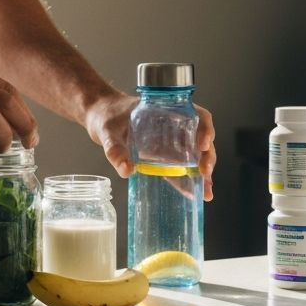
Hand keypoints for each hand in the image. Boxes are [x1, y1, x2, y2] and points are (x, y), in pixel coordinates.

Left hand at [82, 91, 216, 201]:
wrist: (97, 118)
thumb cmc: (105, 116)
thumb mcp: (107, 131)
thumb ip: (114, 149)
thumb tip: (126, 170)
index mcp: (165, 111)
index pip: (196, 114)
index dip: (205, 127)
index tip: (204, 143)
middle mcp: (172, 126)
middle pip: (200, 138)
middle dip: (207, 157)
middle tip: (205, 173)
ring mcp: (168, 141)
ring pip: (194, 155)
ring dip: (202, 173)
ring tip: (205, 192)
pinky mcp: (161, 156)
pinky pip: (179, 167)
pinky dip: (187, 180)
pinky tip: (193, 194)